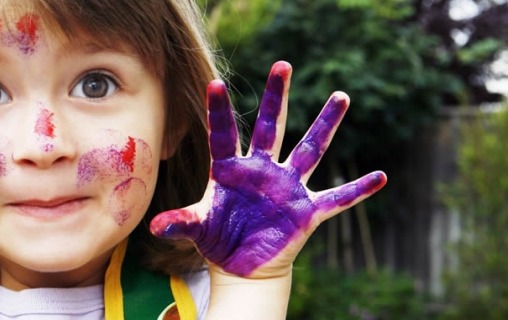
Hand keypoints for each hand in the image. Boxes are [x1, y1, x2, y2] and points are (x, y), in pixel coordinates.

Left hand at [150, 61, 385, 278]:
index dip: (219, 110)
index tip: (214, 83)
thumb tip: (155, 226)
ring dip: (325, 125)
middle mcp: (262, 170)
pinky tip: (381, 177)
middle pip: (270, 127)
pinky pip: (337, 198)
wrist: (242, 266)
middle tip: (281, 64)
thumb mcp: (197, 229)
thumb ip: (180, 222)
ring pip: (309, 150)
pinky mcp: (306, 210)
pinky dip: (358, 190)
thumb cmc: (218, 240)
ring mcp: (287, 187)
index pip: (224, 134)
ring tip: (340, 96)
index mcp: (231, 170)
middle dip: (277, 97)